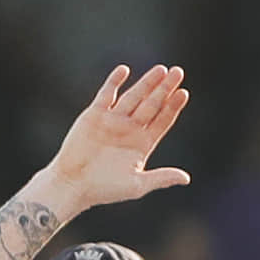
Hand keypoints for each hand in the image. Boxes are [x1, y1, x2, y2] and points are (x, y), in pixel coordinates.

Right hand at [40, 64, 192, 215]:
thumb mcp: (137, 185)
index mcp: (142, 144)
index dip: (173, 107)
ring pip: (134, 96)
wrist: (73, 184)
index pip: (162, 120)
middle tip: (178, 72)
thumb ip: (161, 178)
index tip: (183, 93)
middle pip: (152, 104)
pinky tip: (124, 70)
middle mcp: (130, 129)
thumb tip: (186, 178)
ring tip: (161, 69)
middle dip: (164, 88)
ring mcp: (113, 120)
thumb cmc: (105, 189)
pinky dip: (114, 81)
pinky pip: (106, 94)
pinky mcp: (95, 114)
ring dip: (147, 82)